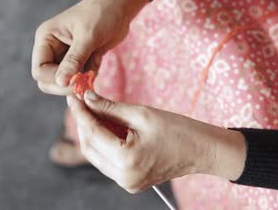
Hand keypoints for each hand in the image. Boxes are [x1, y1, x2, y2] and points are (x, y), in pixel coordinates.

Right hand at [31, 0, 151, 94]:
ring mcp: (65, 55)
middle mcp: (52, 48)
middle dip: (67, 84)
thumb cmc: (102, 14)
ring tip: (95, 64)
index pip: (40, 71)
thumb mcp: (88, 37)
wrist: (119, 6)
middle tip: (87, 81)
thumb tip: (60, 82)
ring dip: (81, 80)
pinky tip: (98, 59)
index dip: (55, 80)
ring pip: (65, 81)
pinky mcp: (80, 59)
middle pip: (48, 80)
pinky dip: (90, 75)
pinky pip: (80, 77)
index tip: (76, 80)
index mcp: (46, 38)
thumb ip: (74, 60)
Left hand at [67, 91, 246, 193]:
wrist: (203, 150)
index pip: (92, 133)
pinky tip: (109, 125)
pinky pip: (109, 160)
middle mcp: (123, 177)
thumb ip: (111, 108)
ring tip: (96, 109)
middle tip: (83, 100)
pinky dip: (105, 142)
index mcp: (126, 160)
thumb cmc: (179, 130)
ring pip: (97, 155)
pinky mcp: (131, 181)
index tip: (74, 96)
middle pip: (90, 147)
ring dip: (93, 132)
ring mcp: (127, 182)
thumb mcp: (143, 114)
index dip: (81, 112)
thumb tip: (88, 99)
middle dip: (84, 123)